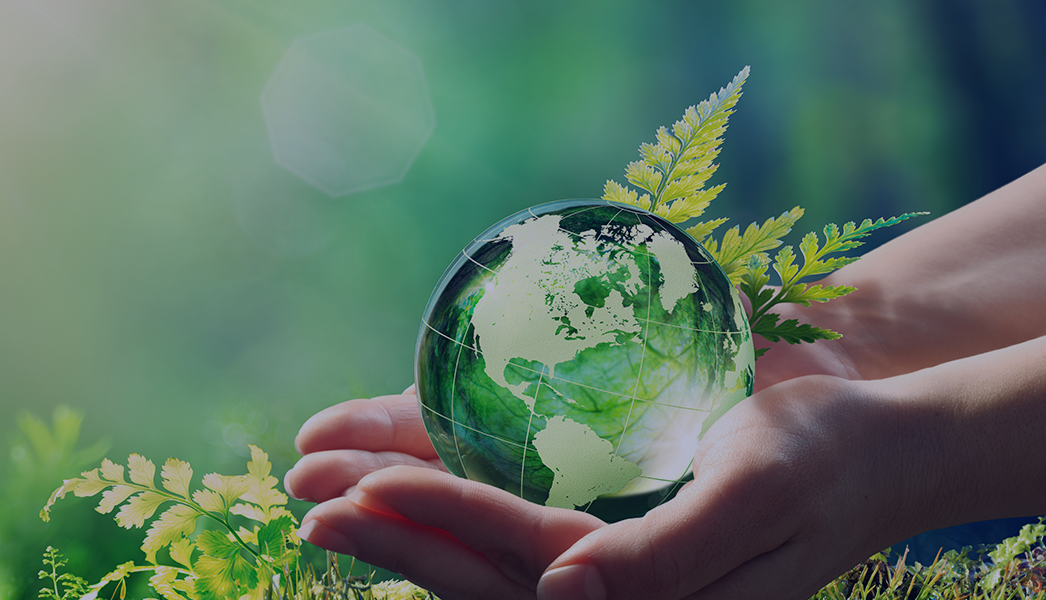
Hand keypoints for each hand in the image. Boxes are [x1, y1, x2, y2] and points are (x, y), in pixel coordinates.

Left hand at [288, 375, 941, 598]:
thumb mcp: (756, 499)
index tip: (362, 487)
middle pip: (470, 565)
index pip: (514, 564)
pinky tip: (377, 460)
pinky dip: (436, 483)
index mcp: (641, 598)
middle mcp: (603, 587)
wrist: (870, 445)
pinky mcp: (588, 525)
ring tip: (308, 475)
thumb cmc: (823, 460)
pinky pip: (496, 513)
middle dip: (384, 528)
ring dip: (392, 511)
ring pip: (470, 543)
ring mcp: (592, 558)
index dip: (437, 523)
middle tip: (300, 491)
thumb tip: (561, 595)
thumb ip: (665, 559)